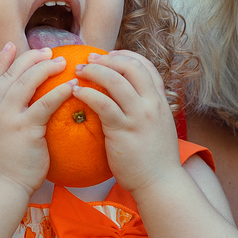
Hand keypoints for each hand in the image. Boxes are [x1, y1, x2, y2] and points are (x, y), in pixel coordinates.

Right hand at [0, 44, 68, 196]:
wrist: (0, 188)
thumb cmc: (3, 167)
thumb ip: (2, 120)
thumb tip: (18, 111)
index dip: (2, 60)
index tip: (11, 45)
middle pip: (12, 74)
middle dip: (31, 58)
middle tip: (49, 52)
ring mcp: (7, 118)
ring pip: (26, 83)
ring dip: (46, 68)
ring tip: (64, 62)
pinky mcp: (25, 129)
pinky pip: (45, 103)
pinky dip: (60, 91)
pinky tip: (73, 85)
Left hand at [73, 50, 180, 196]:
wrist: (160, 183)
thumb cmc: (155, 160)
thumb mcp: (158, 127)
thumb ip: (146, 110)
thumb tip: (128, 100)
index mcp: (161, 101)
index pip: (146, 66)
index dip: (126, 56)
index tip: (110, 55)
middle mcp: (152, 104)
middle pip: (130, 67)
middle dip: (107, 59)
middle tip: (88, 60)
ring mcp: (139, 115)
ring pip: (115, 80)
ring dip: (93, 71)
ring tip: (78, 72)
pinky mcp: (123, 129)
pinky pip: (102, 103)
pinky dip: (87, 93)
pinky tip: (76, 92)